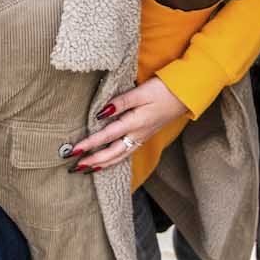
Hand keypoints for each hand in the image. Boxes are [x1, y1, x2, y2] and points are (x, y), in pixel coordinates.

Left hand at [66, 76, 187, 172]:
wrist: (185, 95)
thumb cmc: (164, 90)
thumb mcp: (142, 92)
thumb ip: (121, 102)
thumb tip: (101, 113)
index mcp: (135, 123)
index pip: (107, 136)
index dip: (89, 144)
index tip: (74, 150)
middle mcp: (137, 135)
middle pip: (112, 153)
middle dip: (93, 160)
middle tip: (75, 167)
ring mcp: (142, 137)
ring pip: (120, 156)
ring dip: (103, 164)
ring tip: (88, 169)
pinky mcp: (145, 136)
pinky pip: (127, 153)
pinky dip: (115, 160)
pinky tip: (108, 161)